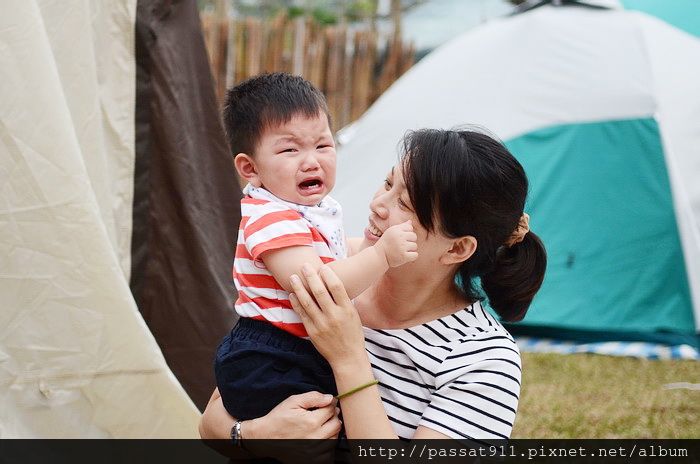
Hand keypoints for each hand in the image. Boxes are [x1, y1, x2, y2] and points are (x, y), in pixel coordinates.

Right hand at [199, 388, 340, 462]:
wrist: (264, 437)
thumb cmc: (278, 418)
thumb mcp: (293, 401)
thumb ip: (313, 397)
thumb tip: (330, 398)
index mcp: (311, 421)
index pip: (331, 409)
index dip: (330, 403)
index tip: (326, 403)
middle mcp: (315, 437)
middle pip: (337, 424)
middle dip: (332, 416)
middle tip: (324, 413)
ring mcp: (314, 450)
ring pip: (334, 438)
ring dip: (331, 430)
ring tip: (320, 425)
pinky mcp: (311, 459)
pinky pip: (329, 453)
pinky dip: (327, 446)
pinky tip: (320, 439)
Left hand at [290, 264, 367, 366]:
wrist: (347, 357)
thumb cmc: (352, 334)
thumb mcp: (354, 314)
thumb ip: (343, 300)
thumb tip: (332, 282)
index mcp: (347, 310)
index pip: (336, 287)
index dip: (328, 275)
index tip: (322, 267)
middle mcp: (334, 316)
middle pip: (319, 291)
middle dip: (310, 276)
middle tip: (304, 266)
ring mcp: (322, 324)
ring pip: (307, 301)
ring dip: (299, 287)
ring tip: (293, 277)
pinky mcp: (312, 331)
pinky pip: (302, 314)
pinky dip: (296, 303)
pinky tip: (292, 294)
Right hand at [376, 220, 417, 266]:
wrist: (379, 256)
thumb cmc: (386, 243)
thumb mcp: (391, 232)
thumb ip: (401, 226)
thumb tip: (410, 222)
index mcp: (395, 229)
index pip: (410, 227)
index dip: (407, 233)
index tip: (401, 238)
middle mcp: (399, 237)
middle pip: (414, 236)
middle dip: (410, 241)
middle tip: (402, 245)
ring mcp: (402, 246)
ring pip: (415, 246)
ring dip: (410, 249)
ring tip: (402, 250)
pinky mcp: (404, 256)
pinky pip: (415, 255)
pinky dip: (412, 256)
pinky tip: (405, 256)